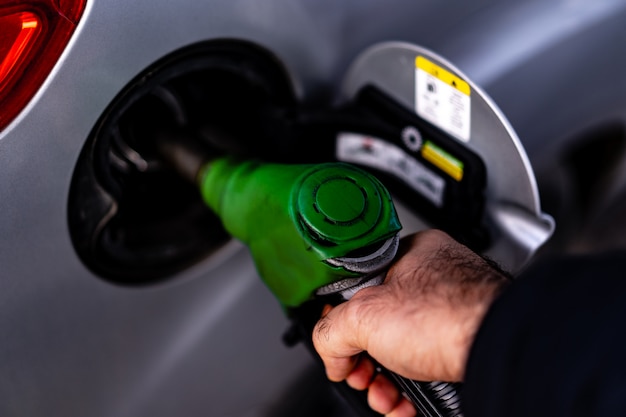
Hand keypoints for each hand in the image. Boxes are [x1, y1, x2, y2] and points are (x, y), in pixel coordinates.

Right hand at [312, 229, 509, 414]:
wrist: (499, 349)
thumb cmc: (451, 316)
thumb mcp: (365, 316)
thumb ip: (331, 331)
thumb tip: (329, 353)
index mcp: (413, 255)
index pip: (361, 288)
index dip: (344, 321)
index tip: (340, 345)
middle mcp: (437, 280)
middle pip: (381, 326)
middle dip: (366, 362)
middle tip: (361, 375)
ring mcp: (455, 313)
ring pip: (404, 352)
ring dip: (386, 383)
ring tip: (384, 397)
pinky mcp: (466, 343)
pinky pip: (428, 367)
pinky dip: (411, 391)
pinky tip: (404, 405)